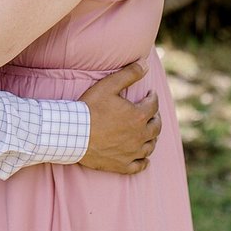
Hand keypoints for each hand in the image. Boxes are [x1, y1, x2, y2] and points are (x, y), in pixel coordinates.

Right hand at [77, 60, 160, 174]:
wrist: (74, 134)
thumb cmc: (90, 108)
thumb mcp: (108, 85)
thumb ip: (129, 74)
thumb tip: (146, 65)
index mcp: (138, 116)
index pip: (153, 105)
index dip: (153, 97)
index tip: (150, 94)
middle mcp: (139, 136)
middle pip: (156, 127)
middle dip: (155, 117)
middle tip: (152, 112)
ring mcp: (132, 152)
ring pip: (150, 146)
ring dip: (152, 137)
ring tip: (149, 132)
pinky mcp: (122, 165)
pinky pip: (139, 165)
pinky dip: (144, 161)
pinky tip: (144, 158)